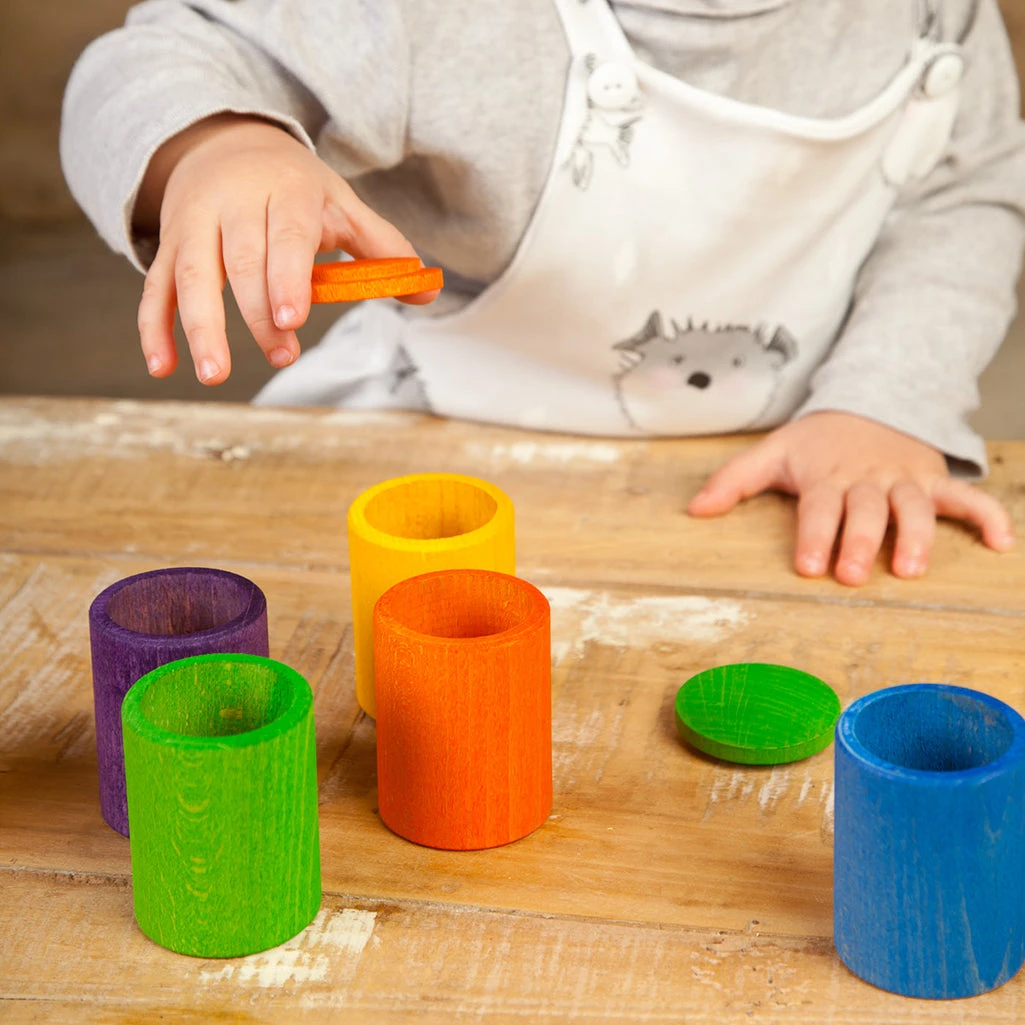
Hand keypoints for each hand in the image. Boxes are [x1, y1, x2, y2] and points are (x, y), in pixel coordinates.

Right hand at [135, 114, 436, 384]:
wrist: (225, 141)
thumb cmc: (294, 187)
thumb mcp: (340, 203)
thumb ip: (382, 246)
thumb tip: (426, 290)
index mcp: (285, 192)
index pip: (286, 235)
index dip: (287, 276)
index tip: (292, 317)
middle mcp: (232, 204)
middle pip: (240, 261)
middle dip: (257, 313)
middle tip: (281, 355)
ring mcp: (193, 224)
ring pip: (190, 276)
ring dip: (199, 327)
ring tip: (212, 373)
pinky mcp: (168, 246)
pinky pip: (155, 288)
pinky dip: (154, 328)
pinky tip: (162, 367)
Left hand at [687, 411, 1013, 585]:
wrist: (869, 401)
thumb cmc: (816, 440)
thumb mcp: (772, 452)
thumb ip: (734, 482)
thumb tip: (694, 510)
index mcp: (826, 474)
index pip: (818, 506)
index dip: (813, 534)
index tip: (806, 565)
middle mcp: (867, 478)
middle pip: (866, 511)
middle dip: (860, 542)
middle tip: (852, 576)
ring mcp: (904, 479)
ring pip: (915, 507)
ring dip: (916, 537)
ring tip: (910, 569)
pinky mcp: (933, 479)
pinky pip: (965, 496)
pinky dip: (986, 515)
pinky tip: (1002, 543)